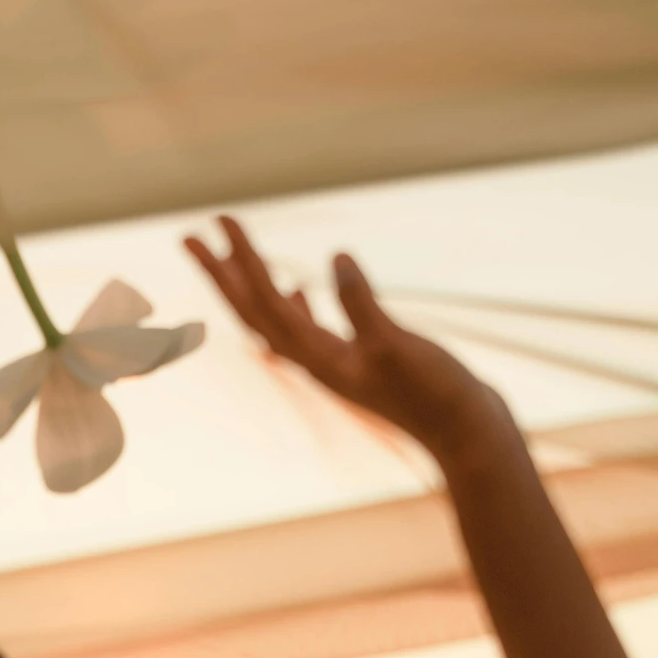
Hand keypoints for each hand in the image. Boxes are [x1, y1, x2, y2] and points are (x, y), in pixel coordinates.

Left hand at [184, 215, 513, 469]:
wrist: (467, 436)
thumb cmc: (435, 394)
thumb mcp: (396, 344)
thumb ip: (362, 303)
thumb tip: (335, 257)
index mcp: (317, 358)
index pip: (265, 302)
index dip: (241, 260)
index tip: (219, 222)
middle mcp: (315, 362)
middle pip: (253, 313)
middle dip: (222, 275)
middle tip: (190, 237)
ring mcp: (334, 363)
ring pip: (277, 319)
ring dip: (252, 285)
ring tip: (232, 254)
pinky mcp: (357, 362)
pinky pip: (310, 329)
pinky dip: (295, 304)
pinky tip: (298, 287)